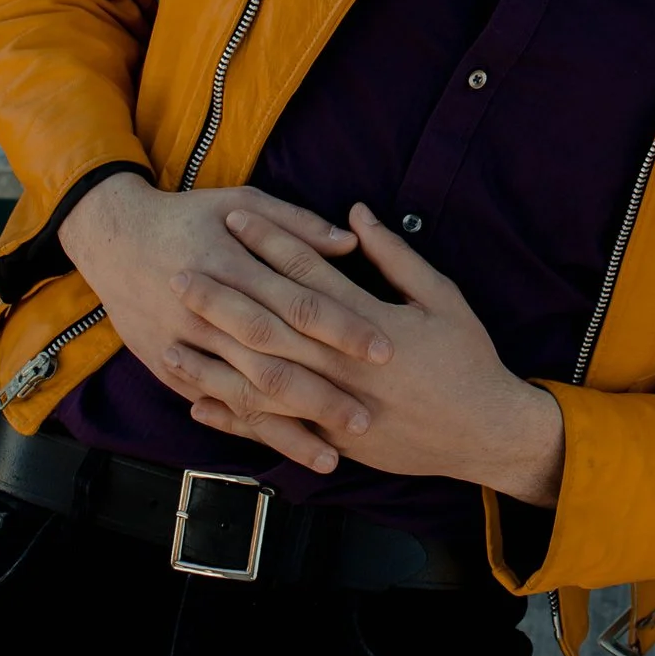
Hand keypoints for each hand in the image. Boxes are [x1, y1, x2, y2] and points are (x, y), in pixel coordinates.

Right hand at [56, 172, 371, 425]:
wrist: (112, 237)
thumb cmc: (188, 216)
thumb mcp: (242, 201)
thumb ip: (297, 225)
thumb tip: (350, 242)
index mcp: (234, 267)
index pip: (301, 303)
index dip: (343, 328)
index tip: (384, 350)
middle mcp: (209, 313)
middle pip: (275, 358)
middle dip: (322, 394)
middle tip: (366, 418)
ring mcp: (185, 345)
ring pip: (244, 393)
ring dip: (288, 428)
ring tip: (331, 455)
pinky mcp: (167, 368)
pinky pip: (213, 404)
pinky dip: (245, 429)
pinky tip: (276, 449)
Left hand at [160, 202, 565, 502]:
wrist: (483, 431)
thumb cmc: (468, 358)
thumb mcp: (443, 298)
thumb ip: (396, 257)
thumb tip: (356, 216)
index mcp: (370, 324)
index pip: (307, 275)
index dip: (269, 244)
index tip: (234, 219)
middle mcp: (344, 366)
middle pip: (270, 326)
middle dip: (223, 298)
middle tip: (180, 272)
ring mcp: (334, 407)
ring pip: (260, 382)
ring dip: (213, 360)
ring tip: (171, 338)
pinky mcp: (331, 440)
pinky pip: (272, 429)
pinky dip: (233, 417)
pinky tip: (198, 402)